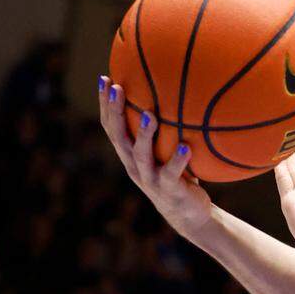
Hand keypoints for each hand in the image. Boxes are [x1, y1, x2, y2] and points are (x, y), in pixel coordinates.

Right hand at [98, 77, 211, 237]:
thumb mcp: (169, 151)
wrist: (189, 215)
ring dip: (144, 134)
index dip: (105, 104)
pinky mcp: (169, 191)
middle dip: (114, 111)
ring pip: (141, 155)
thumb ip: (168, 130)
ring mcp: (150, 179)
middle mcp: (135, 166)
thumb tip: (178, 93)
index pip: (112, 126)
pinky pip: (172, 174)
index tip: (104, 78)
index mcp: (130, 155)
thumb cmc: (180, 176)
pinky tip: (185, 147)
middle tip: (116, 87)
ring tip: (149, 114)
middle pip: (119, 136)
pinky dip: (178, 161)